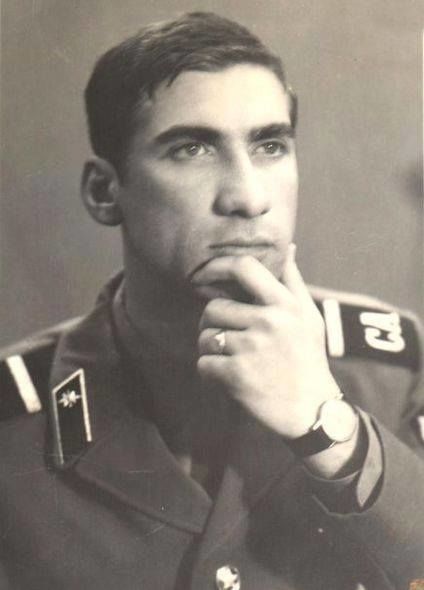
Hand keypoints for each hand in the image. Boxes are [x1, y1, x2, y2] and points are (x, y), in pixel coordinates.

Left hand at [195, 245, 340, 438]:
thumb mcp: (310, 317)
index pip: (244, 267)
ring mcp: (251, 348)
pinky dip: (209, 372)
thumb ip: (294, 281)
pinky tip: (225, 376)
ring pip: (206, 337)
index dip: (217, 266)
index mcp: (285, 304)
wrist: (313, 411)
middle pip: (213, 308)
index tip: (205, 275)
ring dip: (210, 349)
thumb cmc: (308, 359)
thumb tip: (289, 247)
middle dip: (211, 323)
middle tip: (223, 335)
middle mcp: (269, 322)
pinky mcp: (237, 375)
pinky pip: (204, 364)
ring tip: (227, 358)